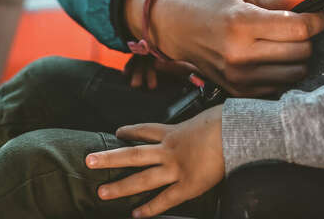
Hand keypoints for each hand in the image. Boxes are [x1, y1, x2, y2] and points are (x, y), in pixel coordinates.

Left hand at [86, 106, 224, 217]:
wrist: (235, 131)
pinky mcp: (188, 185)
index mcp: (174, 131)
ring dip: (121, 186)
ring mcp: (175, 169)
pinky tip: (136, 215)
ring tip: (102, 192)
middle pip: (133, 154)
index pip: (146, 129)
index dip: (130, 131)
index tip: (117, 132)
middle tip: (89, 160)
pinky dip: (150, 208)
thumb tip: (210, 120)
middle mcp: (168, 150)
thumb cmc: (225, 121)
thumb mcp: (207, 115)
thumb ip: (200, 124)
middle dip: (110, 158)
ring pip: (142, 179)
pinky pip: (165, 199)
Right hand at [130, 0, 323, 96]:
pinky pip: (281, 85)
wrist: (180, 31)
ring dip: (297, 57)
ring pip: (296, 71)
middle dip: (306, 37)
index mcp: (242, 24)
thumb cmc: (213, 10)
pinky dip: (282, 72)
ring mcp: (240, 77)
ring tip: (282, 43)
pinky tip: (270, 58)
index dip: (315, 20)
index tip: (315, 15)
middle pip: (302, 51)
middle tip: (296, 27)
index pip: (299, 28)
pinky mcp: (240, 91)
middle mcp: (241, 54)